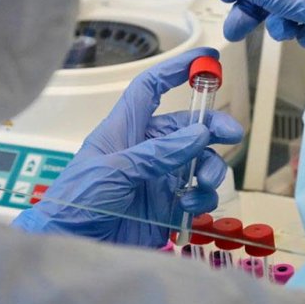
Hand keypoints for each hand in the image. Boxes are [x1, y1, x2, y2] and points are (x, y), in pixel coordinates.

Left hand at [12, 48, 242, 246]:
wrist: (72, 245)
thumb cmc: (76, 201)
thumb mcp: (114, 170)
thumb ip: (158, 153)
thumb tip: (199, 135)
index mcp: (124, 129)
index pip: (151, 88)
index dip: (176, 70)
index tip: (205, 58)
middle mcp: (145, 149)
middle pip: (187, 125)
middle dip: (212, 127)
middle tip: (232, 133)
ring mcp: (158, 177)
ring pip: (199, 160)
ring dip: (210, 167)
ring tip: (206, 181)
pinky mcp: (167, 205)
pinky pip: (197, 193)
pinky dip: (202, 198)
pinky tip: (189, 206)